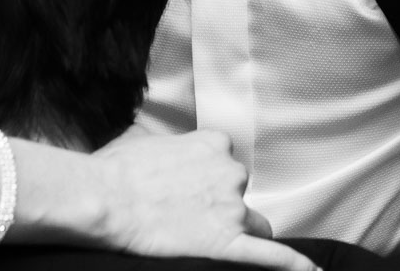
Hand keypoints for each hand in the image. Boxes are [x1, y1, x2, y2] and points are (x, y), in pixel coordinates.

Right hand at [92, 131, 315, 270]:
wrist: (106, 200)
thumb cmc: (115, 172)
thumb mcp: (140, 140)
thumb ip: (164, 144)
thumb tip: (154, 146)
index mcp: (212, 144)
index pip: (226, 162)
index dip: (210, 178)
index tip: (193, 187)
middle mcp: (230, 174)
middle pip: (241, 194)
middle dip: (223, 206)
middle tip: (190, 215)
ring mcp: (231, 210)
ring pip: (254, 224)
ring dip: (240, 232)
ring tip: (210, 241)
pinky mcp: (227, 244)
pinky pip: (271, 256)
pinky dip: (293, 265)